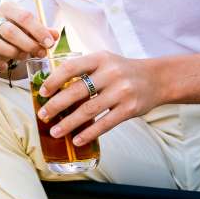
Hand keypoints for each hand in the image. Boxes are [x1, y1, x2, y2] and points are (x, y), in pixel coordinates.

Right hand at [0, 2, 57, 71]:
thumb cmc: (20, 32)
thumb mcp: (32, 29)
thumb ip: (44, 32)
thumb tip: (54, 35)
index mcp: (7, 8)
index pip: (24, 16)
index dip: (39, 31)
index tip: (49, 43)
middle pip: (9, 31)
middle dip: (28, 44)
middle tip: (40, 53)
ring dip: (12, 52)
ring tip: (23, 57)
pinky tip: (6, 66)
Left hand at [37, 51, 160, 145]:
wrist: (157, 78)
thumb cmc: (122, 70)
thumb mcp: (104, 61)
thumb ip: (83, 69)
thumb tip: (53, 87)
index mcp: (100, 59)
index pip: (71, 67)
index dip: (54, 80)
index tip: (42, 92)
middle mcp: (110, 74)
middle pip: (76, 91)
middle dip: (56, 105)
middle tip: (43, 115)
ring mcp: (121, 92)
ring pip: (88, 110)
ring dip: (68, 123)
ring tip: (55, 132)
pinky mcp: (130, 109)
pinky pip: (105, 123)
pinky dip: (89, 133)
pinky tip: (77, 140)